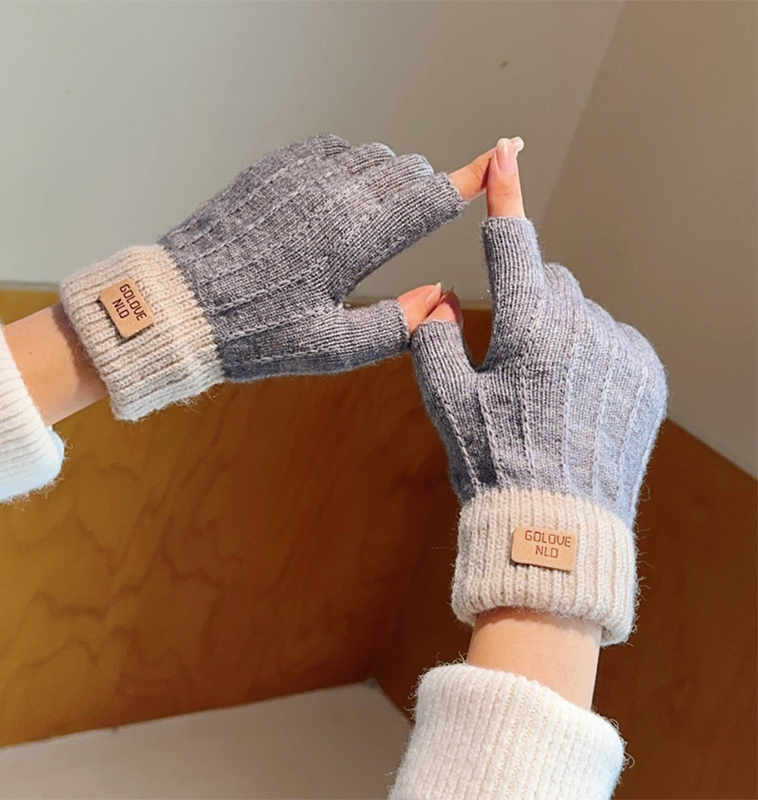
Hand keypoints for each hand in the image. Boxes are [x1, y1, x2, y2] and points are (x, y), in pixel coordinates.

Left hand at [60, 134, 467, 420]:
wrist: (182, 305)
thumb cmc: (260, 333)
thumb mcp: (335, 348)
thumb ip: (398, 324)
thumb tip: (440, 297)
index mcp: (356, 237)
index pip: (430, 198)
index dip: (469, 181)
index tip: (496, 164)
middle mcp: (335, 193)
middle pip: (406, 173)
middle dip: (425, 192)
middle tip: (421, 218)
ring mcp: (302, 175)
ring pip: (370, 158)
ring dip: (386, 180)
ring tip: (375, 215)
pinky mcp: (274, 168)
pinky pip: (330, 150)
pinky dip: (347, 168)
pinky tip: (336, 196)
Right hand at [410, 138, 667, 645]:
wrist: (558, 528)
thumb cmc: (494, 463)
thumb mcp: (446, 402)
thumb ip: (433, 338)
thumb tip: (438, 298)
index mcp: (527, 327)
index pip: (511, 242)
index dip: (503, 193)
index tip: (503, 153)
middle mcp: (581, 327)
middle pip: (549, 280)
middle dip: (528, 302)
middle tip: (512, 359)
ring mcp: (621, 350)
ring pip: (583, 312)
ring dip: (562, 332)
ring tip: (547, 394)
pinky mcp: (647, 375)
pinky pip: (615, 341)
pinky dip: (594, 355)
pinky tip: (578, 402)